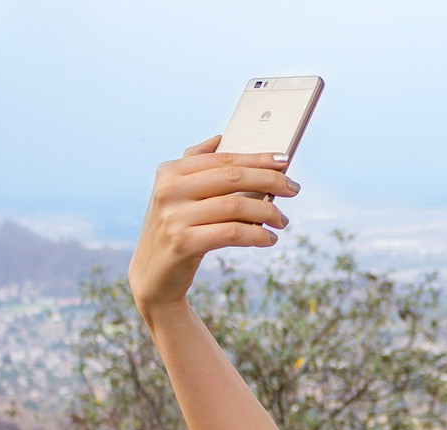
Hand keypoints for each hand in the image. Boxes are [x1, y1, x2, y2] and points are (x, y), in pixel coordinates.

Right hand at [128, 135, 299, 316]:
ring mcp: (174, 216)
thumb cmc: (175, 229)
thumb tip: (219, 139)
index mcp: (170, 171)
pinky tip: (270, 239)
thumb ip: (195, 165)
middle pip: (232, 178)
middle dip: (270, 180)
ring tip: (282, 220)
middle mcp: (169, 190)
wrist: (153, 274)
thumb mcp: (177, 194)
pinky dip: (256, 235)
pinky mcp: (183, 243)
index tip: (285, 161)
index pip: (223, 159)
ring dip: (268, 213)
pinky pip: (231, 233)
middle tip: (294, 188)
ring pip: (235, 206)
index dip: (257, 158)